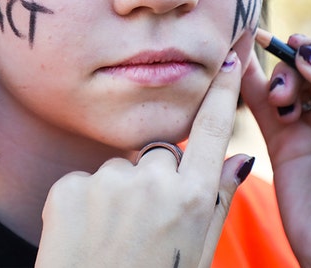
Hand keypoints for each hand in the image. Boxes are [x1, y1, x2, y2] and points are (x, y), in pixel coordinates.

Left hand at [36, 51, 254, 267]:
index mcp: (193, 199)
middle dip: (153, 179)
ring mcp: (109, 183)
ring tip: (110, 239)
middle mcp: (155, 183)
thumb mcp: (197, 253)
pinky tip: (84, 237)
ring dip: (116, 195)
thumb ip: (217, 202)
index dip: (220, 93)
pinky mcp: (70, 187)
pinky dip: (83, 204)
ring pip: (118, 170)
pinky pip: (83, 182)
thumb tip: (240, 159)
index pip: (211, 130)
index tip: (225, 61)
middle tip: (142, 227)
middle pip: (159, 154)